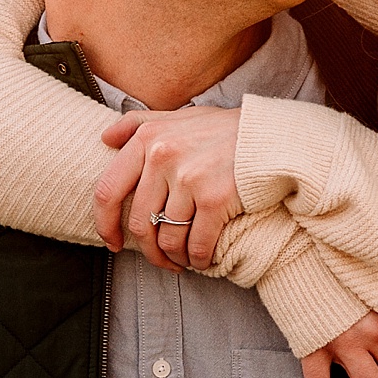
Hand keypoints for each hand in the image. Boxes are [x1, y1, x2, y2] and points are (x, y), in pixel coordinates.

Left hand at [95, 107, 242, 272]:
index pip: (108, 190)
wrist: (272, 137)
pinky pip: (196, 244)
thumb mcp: (178, 117)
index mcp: (146, 138)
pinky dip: (198, 259)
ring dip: (175, 258)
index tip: (113, 242)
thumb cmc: (224, 130)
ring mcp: (187, 178)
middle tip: (161, 260)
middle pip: (139, 223)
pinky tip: (203, 260)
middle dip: (148, 251)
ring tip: (184, 260)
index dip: (105, 224)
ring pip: (167, 238)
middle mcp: (162, 156)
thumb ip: (138, 124)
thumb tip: (105, 139)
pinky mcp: (214, 199)